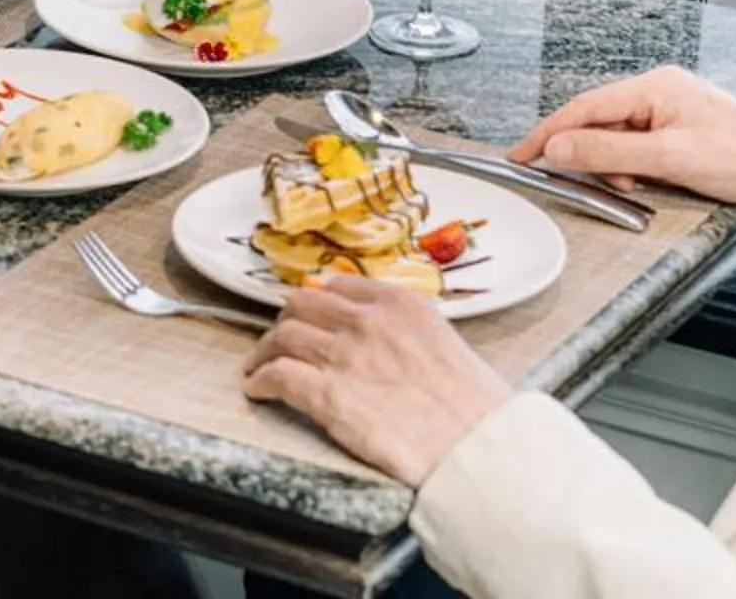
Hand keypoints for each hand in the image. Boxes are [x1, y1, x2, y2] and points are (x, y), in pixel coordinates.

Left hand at [241, 277, 511, 484]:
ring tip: (260, 365)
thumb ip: (406, 332)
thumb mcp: (445, 344)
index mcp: (399, 304)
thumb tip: (382, 340)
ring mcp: (343, 356)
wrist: (477, 448)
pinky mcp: (327, 397)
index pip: (339, 288)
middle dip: (287, 320)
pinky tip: (258, 389)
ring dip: (265, 351)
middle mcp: (366, 321)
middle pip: (301, 304)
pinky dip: (260, 381)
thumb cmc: (474, 408)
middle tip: (281, 339)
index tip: (313, 316)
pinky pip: (277, 376)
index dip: (319, 303)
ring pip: (282, 336)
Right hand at [509, 66, 735, 215]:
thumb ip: (608, 152)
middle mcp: (661, 93)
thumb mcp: (668, 157)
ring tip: (640, 186)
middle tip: (590, 182)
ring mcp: (672, 114)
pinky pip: (640, 151)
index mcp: (655, 86)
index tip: (522, 153)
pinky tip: (653, 183)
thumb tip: (560, 147)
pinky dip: (636, 171)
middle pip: (600, 123)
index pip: (585, 107)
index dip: (548, 132)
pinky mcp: (682, 136)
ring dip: (618, 168)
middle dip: (592, 156)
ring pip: (619, 141)